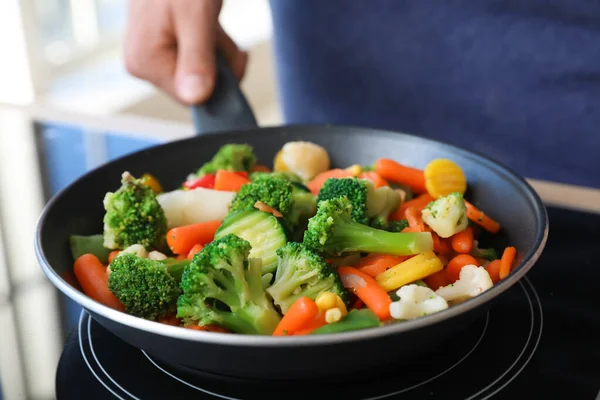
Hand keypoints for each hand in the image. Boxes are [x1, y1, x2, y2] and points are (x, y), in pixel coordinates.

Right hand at [124, 0, 247, 104]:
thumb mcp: (196, 15)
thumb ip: (197, 58)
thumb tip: (196, 98)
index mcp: (144, 62)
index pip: (191, 98)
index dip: (217, 83)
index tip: (233, 56)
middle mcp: (144, 63)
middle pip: (196, 86)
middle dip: (219, 64)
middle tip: (218, 32)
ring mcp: (154, 54)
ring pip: (202, 72)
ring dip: (219, 51)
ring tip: (212, 21)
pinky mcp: (165, 44)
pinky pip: (198, 57)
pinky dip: (212, 43)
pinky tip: (209, 22)